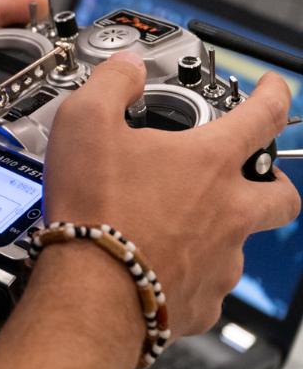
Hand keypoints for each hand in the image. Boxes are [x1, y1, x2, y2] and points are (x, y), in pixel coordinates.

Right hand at [44, 52, 300, 337]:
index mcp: (209, 162)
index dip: (273, 94)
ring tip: (175, 226)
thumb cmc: (93, 208)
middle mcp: (230, 211)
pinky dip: (189, 272)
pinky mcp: (202, 301)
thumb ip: (111, 83)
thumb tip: (127, 68)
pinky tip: (157, 265)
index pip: (263, 115)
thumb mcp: (85, 121)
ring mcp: (221, 260)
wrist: (90, 289)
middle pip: (282, 193)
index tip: (273, 88)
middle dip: (275, 181)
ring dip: (220, 230)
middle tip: (249, 177)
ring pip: (241, 242)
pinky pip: (207, 284)